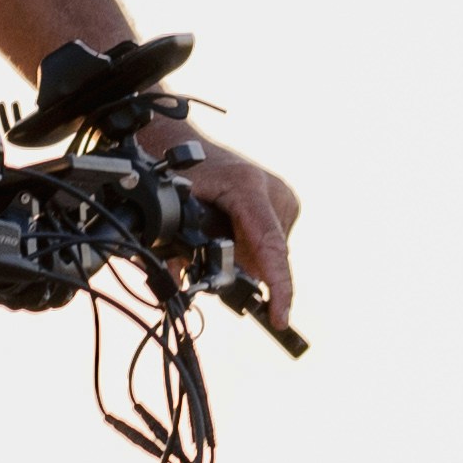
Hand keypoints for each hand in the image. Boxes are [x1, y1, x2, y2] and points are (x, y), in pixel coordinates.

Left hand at [150, 125, 303, 333]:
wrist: (183, 147)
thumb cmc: (179, 175)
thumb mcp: (176, 209)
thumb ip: (180, 246)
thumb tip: (182, 282)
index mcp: (249, 187)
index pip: (270, 246)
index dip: (277, 285)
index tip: (279, 316)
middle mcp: (274, 191)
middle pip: (267, 256)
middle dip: (242, 269)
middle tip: (206, 260)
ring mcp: (283, 197)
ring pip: (269, 253)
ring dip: (244, 258)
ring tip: (217, 236)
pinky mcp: (285, 204)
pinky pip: (270, 243)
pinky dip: (250, 248)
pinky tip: (230, 232)